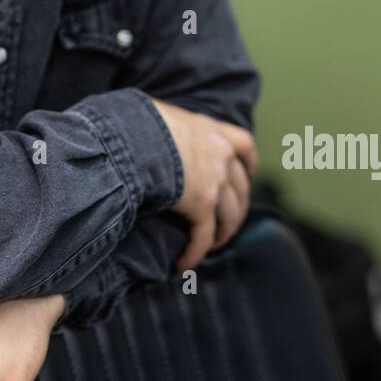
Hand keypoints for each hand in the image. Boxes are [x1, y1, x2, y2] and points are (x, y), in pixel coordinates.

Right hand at [149, 99, 258, 271]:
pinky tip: (182, 265)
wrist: (132, 137)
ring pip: (230, 217)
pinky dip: (195, 253)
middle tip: (225, 222)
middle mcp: (220, 155)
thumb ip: (166, 125)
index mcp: (212, 131)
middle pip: (241, 187)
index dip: (248, 165)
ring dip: (222, 235)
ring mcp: (214, 181)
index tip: (247, 176)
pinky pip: (203, 236)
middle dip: (236, 207)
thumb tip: (145, 127)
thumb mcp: (158, 115)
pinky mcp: (201, 206)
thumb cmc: (135, 122)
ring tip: (209, 247)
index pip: (244, 146)